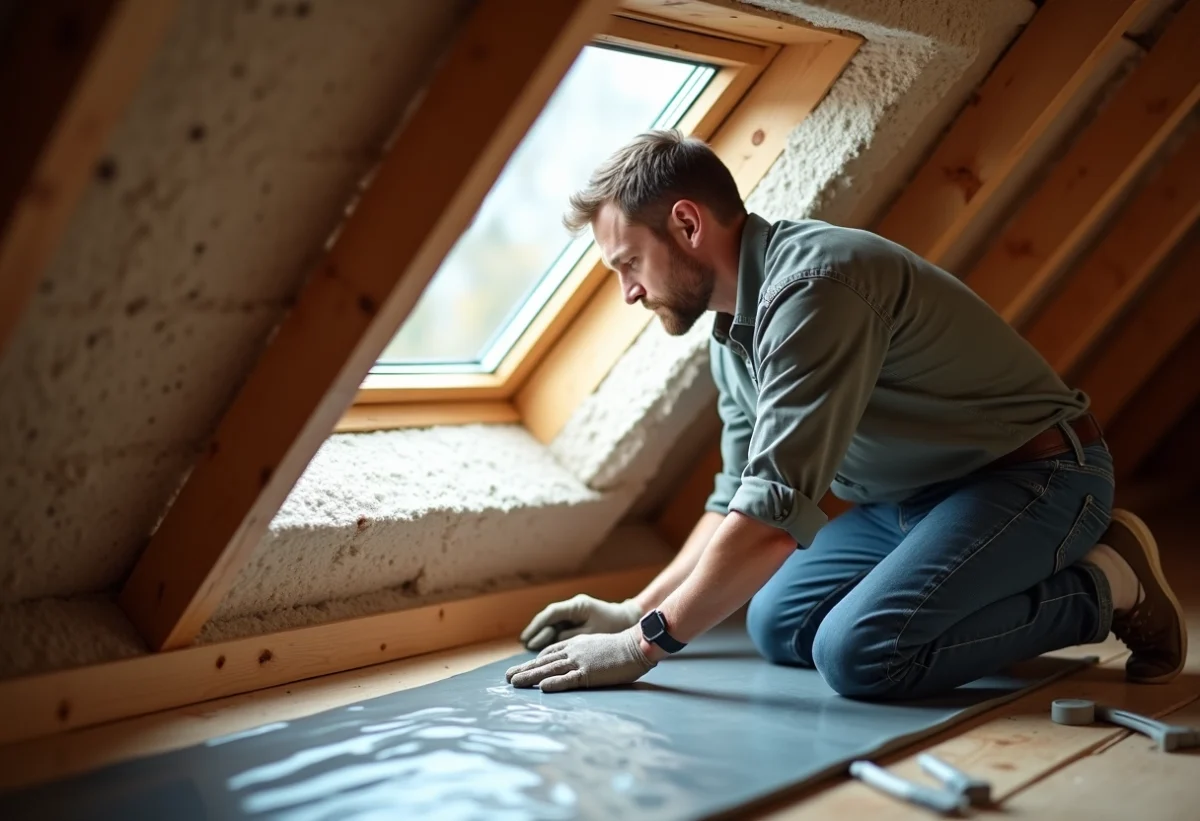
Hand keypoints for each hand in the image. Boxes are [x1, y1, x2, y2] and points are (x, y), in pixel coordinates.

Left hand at [505, 628, 654, 691]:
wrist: (637, 644)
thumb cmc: (622, 648)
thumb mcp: (598, 645)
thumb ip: (584, 652)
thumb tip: (577, 662)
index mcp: (576, 644)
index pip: (549, 653)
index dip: (534, 661)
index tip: (522, 668)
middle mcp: (574, 651)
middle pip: (544, 661)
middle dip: (524, 669)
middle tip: (507, 678)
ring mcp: (581, 662)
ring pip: (550, 670)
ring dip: (530, 676)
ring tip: (514, 683)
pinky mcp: (590, 673)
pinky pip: (569, 679)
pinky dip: (555, 683)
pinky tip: (542, 688)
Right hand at [518, 594, 641, 650]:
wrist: (631, 621)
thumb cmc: (614, 628)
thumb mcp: (591, 634)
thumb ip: (570, 636)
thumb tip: (550, 641)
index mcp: (577, 606)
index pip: (551, 614)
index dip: (537, 627)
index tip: (526, 638)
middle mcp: (574, 607)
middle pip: (550, 618)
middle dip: (536, 630)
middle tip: (523, 643)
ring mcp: (577, 613)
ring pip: (554, 622)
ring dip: (542, 633)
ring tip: (528, 645)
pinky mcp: (580, 620)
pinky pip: (562, 626)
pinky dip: (552, 635)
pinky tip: (545, 644)